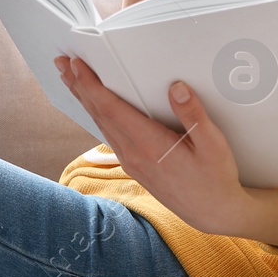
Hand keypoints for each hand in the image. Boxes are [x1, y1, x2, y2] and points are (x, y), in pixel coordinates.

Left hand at [55, 54, 277, 239]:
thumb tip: (177, 87)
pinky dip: (97, 115)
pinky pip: (108, 134)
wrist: (212, 213)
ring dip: (84, 99)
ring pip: (100, 124)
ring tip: (70, 79)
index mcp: (149, 145)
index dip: (91, 85)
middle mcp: (133, 154)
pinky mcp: (134, 165)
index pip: (111, 109)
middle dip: (79, 86)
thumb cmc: (216, 178)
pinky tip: (94, 107)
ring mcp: (131, 161)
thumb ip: (194, 116)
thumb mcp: (214, 145)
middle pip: (99, 114)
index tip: (76, 65)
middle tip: (62, 62)